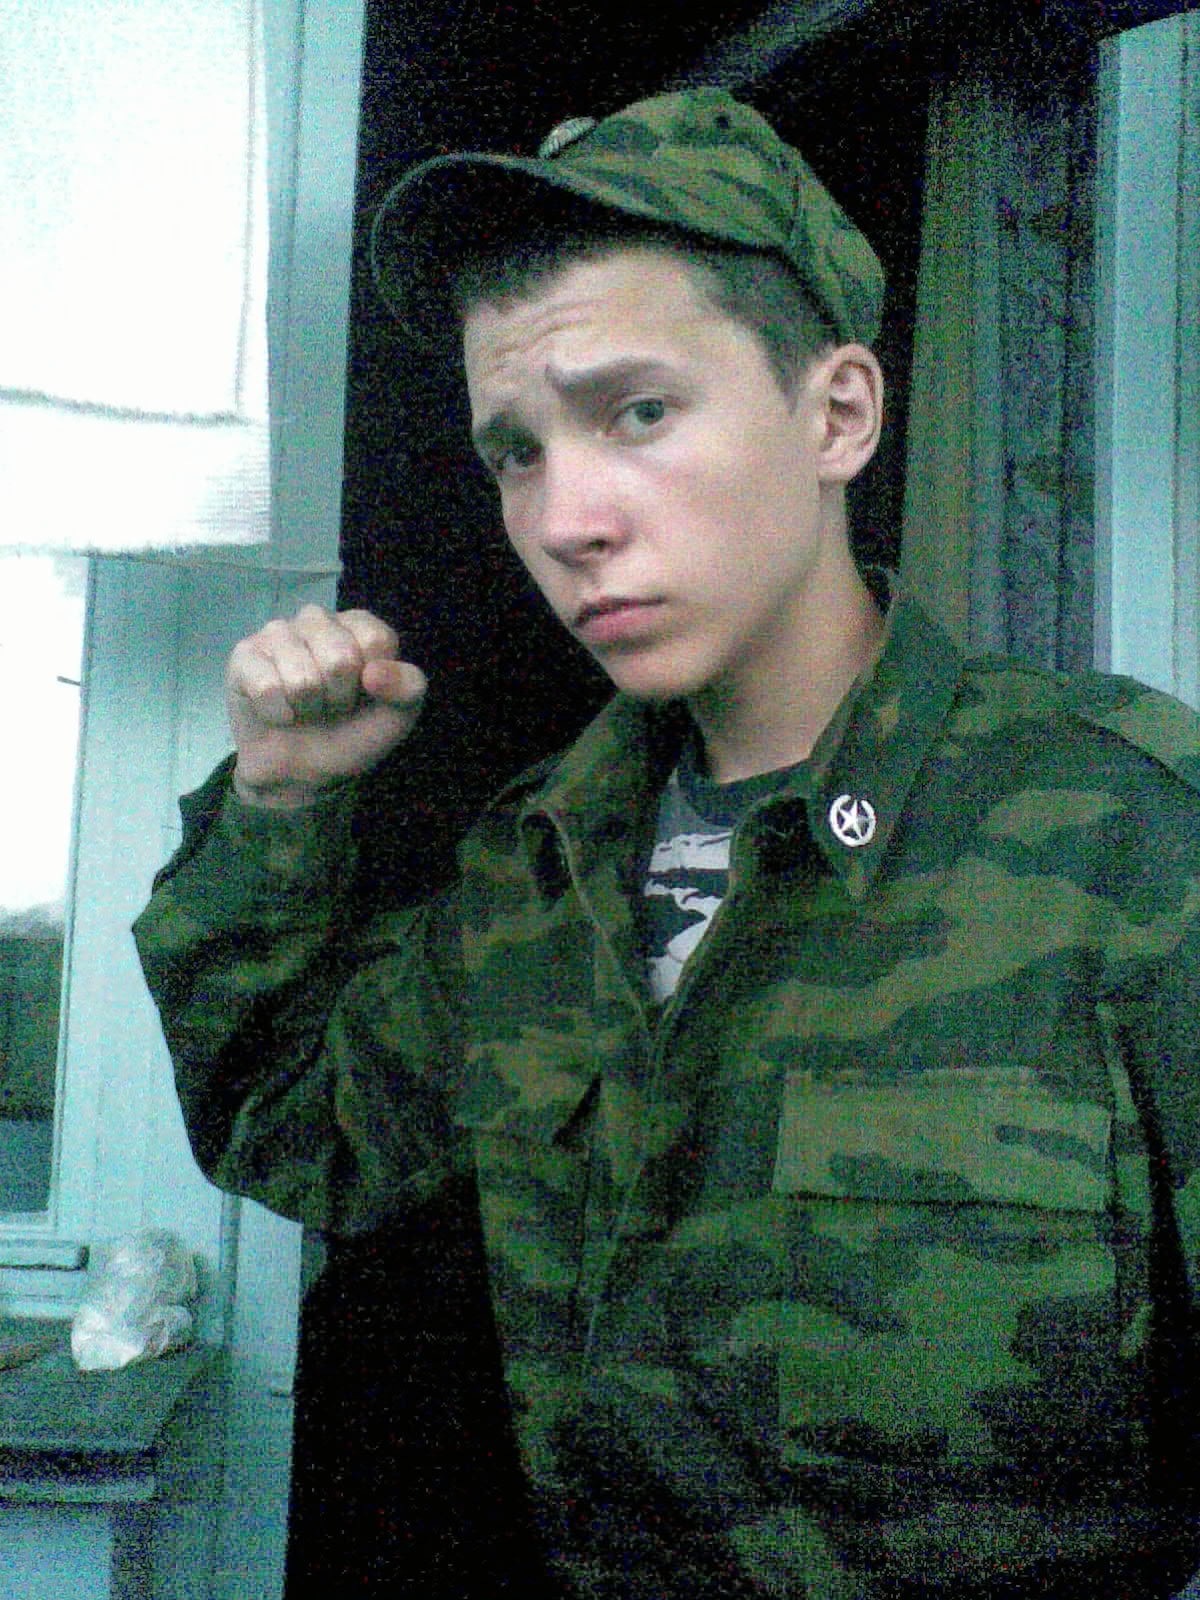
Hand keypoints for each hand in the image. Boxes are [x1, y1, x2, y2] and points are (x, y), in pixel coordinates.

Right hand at [226, 605, 426, 808]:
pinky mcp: (244, 655)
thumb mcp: (398, 716)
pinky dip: (278, 714)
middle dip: (338, 699)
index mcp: (358, 624)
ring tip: (305, 710)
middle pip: (339, 659)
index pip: (375, 641)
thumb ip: (408, 687)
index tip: (364, 695)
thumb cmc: (351, 735)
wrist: (301, 772)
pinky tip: (278, 713)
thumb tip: (374, 673)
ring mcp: (277, 632)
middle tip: (330, 706)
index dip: (372, 683)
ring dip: (307, 709)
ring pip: (302, 678)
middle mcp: (317, 618)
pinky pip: (267, 688)